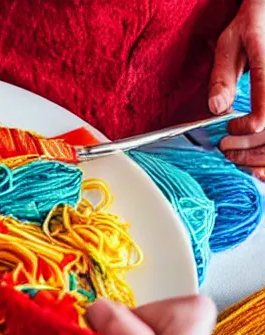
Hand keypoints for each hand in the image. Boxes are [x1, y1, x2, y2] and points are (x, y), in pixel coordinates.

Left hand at [208, 0, 264, 177]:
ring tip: (235, 155)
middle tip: (226, 149)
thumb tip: (216, 108)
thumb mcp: (230, 44)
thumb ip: (222, 77)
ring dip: (259, 156)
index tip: (229, 129)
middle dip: (249, 149)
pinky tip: (258, 167)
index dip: (247, 130)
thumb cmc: (252, 27)